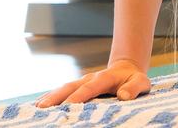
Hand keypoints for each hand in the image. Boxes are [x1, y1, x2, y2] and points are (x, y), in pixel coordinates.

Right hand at [35, 59, 150, 107]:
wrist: (126, 69)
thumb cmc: (133, 79)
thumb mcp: (141, 82)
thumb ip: (134, 88)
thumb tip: (123, 96)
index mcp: (104, 78)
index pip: (90, 88)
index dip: (79, 96)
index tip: (68, 105)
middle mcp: (89, 78)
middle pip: (70, 86)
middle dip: (56, 97)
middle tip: (42, 108)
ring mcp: (82, 82)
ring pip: (63, 88)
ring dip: (50, 97)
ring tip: (37, 108)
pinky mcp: (78, 86)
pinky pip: (63, 91)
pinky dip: (51, 97)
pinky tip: (40, 105)